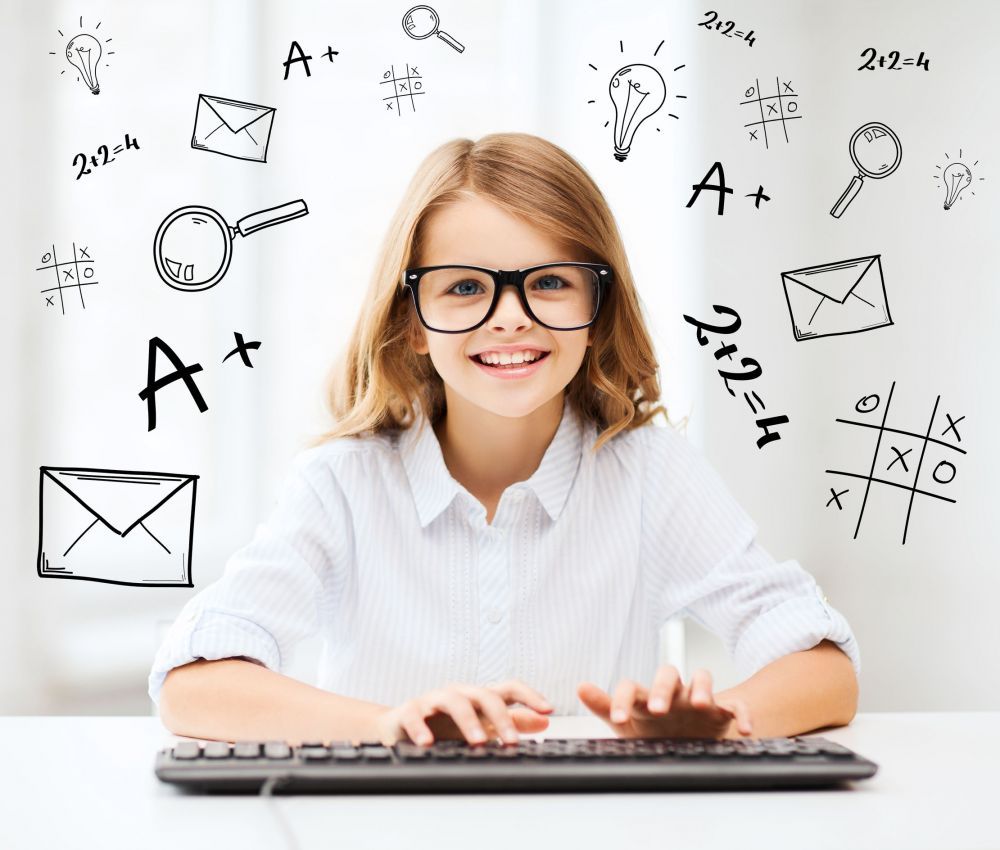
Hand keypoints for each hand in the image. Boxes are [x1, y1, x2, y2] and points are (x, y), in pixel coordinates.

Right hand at [373, 679, 553, 746]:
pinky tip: (428, 742)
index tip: (548, 709)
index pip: (508, 688)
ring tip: (478, 742)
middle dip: (501, 717)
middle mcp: (458, 694)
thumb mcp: (481, 726)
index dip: (530, 695)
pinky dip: (421, 728)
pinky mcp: (409, 711)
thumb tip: (543, 721)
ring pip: (454, 701)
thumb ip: (513, 723)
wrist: (398, 728)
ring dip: (468, 722)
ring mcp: (433, 700)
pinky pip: (415, 715)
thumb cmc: (444, 726)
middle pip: (484, 695)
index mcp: (477, 697)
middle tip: (512, 741)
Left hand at [577, 665, 752, 738]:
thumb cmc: (654, 732)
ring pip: (702, 678)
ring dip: (702, 688)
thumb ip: (606, 706)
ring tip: (702, 705)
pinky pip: (736, 705)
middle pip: (668, 674)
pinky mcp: (723, 712)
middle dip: (663, 689)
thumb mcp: (629, 725)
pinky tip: (744, 729)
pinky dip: (742, 713)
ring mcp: (698, 700)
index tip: (620, 718)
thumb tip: (580, 686)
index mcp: (646, 697)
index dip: (623, 699)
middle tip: (658, 710)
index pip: (632, 686)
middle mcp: (672, 693)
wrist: (690, 745)